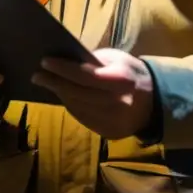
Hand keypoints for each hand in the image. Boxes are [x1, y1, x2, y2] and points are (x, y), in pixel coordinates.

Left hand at [31, 48, 154, 139]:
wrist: (155, 102)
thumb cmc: (131, 73)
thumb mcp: (117, 59)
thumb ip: (93, 61)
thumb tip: (65, 60)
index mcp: (120, 80)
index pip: (84, 75)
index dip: (62, 69)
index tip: (44, 61)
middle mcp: (116, 103)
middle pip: (77, 93)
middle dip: (55, 82)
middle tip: (37, 75)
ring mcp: (112, 121)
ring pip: (77, 108)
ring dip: (61, 95)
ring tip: (48, 83)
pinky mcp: (108, 133)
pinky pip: (83, 119)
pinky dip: (71, 106)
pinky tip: (64, 96)